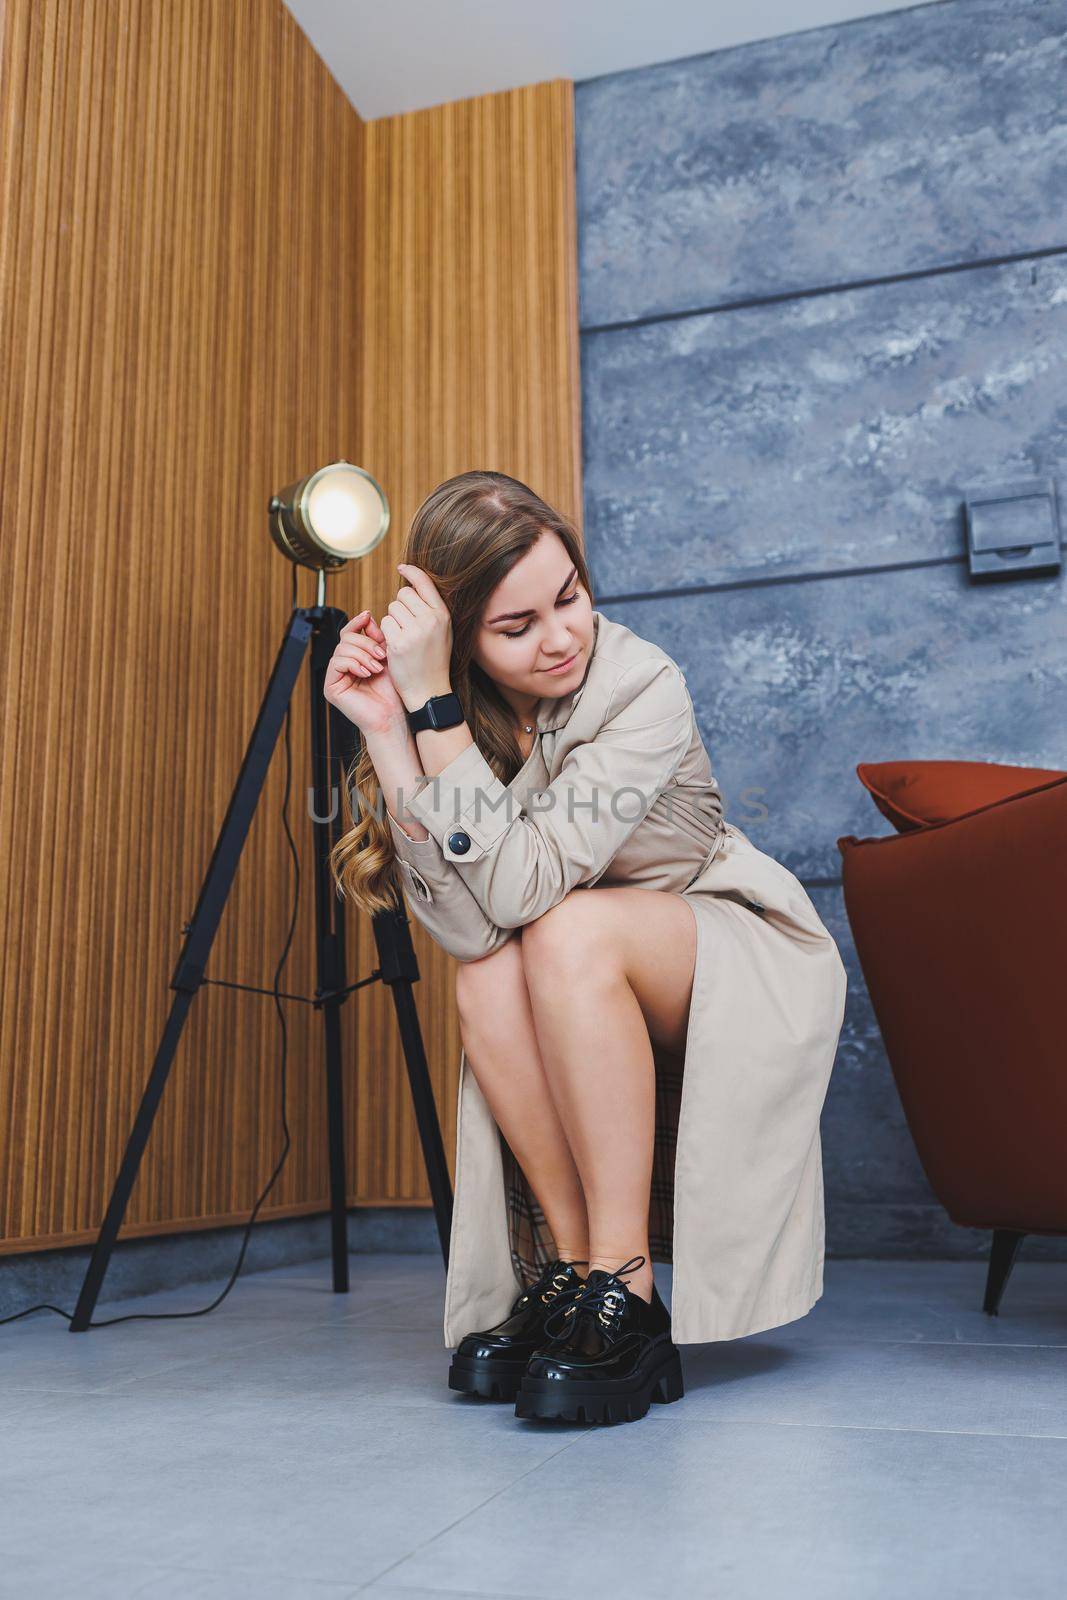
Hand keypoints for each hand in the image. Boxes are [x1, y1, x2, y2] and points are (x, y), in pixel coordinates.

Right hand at [323, 610, 406, 734]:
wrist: (392, 716)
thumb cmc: (392, 692)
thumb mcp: (387, 657)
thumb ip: (377, 638)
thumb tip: (367, 617)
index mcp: (355, 658)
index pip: (349, 633)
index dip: (357, 623)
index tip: (368, 616)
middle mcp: (343, 666)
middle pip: (346, 639)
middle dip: (366, 644)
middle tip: (382, 655)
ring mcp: (335, 677)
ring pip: (342, 649)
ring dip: (363, 656)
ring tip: (377, 668)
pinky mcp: (330, 687)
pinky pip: (336, 662)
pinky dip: (353, 664)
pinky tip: (366, 673)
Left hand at [380, 563, 453, 710]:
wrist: (429, 689)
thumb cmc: (434, 660)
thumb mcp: (442, 632)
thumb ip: (430, 610)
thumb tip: (411, 586)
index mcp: (442, 615)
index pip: (424, 583)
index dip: (411, 572)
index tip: (402, 567)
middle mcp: (430, 620)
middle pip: (403, 594)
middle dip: (400, 606)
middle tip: (407, 625)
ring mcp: (414, 631)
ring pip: (392, 608)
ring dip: (393, 620)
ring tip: (404, 637)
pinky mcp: (398, 642)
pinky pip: (384, 623)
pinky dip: (386, 632)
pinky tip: (396, 645)